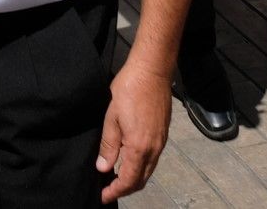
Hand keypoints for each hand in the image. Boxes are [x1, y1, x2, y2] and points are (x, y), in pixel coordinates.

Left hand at [96, 62, 170, 201]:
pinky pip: (153, 159)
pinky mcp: (163, 134)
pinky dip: (141, 167)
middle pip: (141, 180)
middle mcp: (154, 149)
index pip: (128, 181)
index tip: (102, 196)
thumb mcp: (111, 117)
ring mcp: (161, 142)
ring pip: (148, 170)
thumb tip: (103, 168)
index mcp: (139, 147)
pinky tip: (129, 159)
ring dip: (133, 178)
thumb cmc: (129, 89)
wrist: (152, 70)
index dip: (114, 191)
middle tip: (107, 189)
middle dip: (124, 188)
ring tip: (115, 176)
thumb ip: (108, 145)